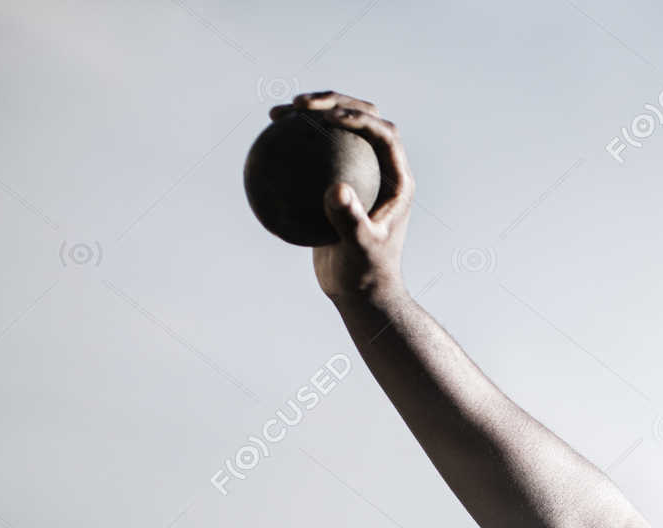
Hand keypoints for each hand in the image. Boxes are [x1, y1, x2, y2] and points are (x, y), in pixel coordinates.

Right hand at [267, 91, 412, 303]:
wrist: (358, 291)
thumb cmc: (365, 274)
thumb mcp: (359, 249)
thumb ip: (351, 219)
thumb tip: (336, 190)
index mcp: (398, 179)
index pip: (384, 134)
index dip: (360, 117)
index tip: (328, 116)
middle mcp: (382, 170)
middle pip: (362, 119)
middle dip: (333, 101)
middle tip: (299, 103)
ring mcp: (359, 174)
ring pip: (335, 132)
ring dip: (309, 115)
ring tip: (277, 112)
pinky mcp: (336, 184)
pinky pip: (314, 155)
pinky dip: (292, 146)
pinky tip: (264, 142)